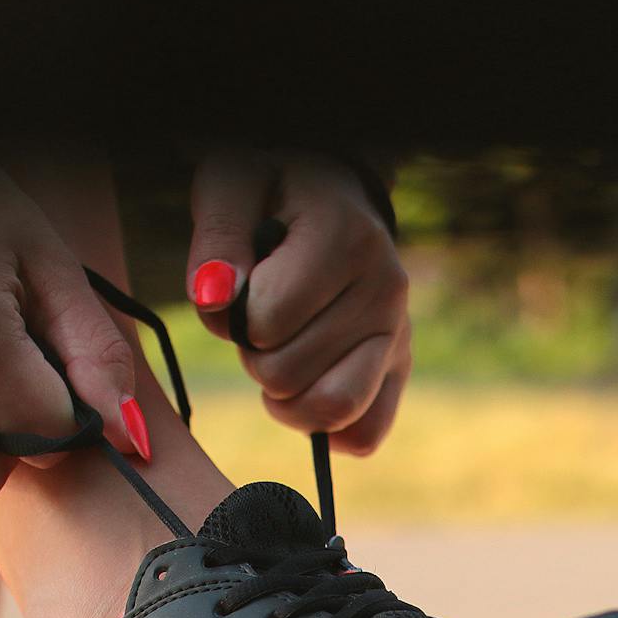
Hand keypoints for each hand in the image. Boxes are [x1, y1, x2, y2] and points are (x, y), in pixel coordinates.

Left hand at [185, 149, 409, 454]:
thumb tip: (216, 301)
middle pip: (288, 373)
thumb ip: (217, 239)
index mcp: (347, 239)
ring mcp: (400, 332)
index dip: (232, 314)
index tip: (240, 282)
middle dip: (253, 354)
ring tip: (277, 359)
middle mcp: (387, 289)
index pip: (266, 322)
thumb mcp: (231, 185)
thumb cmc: (270, 189)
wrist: (329, 192)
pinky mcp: (401, 367)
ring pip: (332, 409)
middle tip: (259, 318)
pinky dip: (326, 428)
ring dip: (285, 399)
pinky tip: (306, 392)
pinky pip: (364, 432)